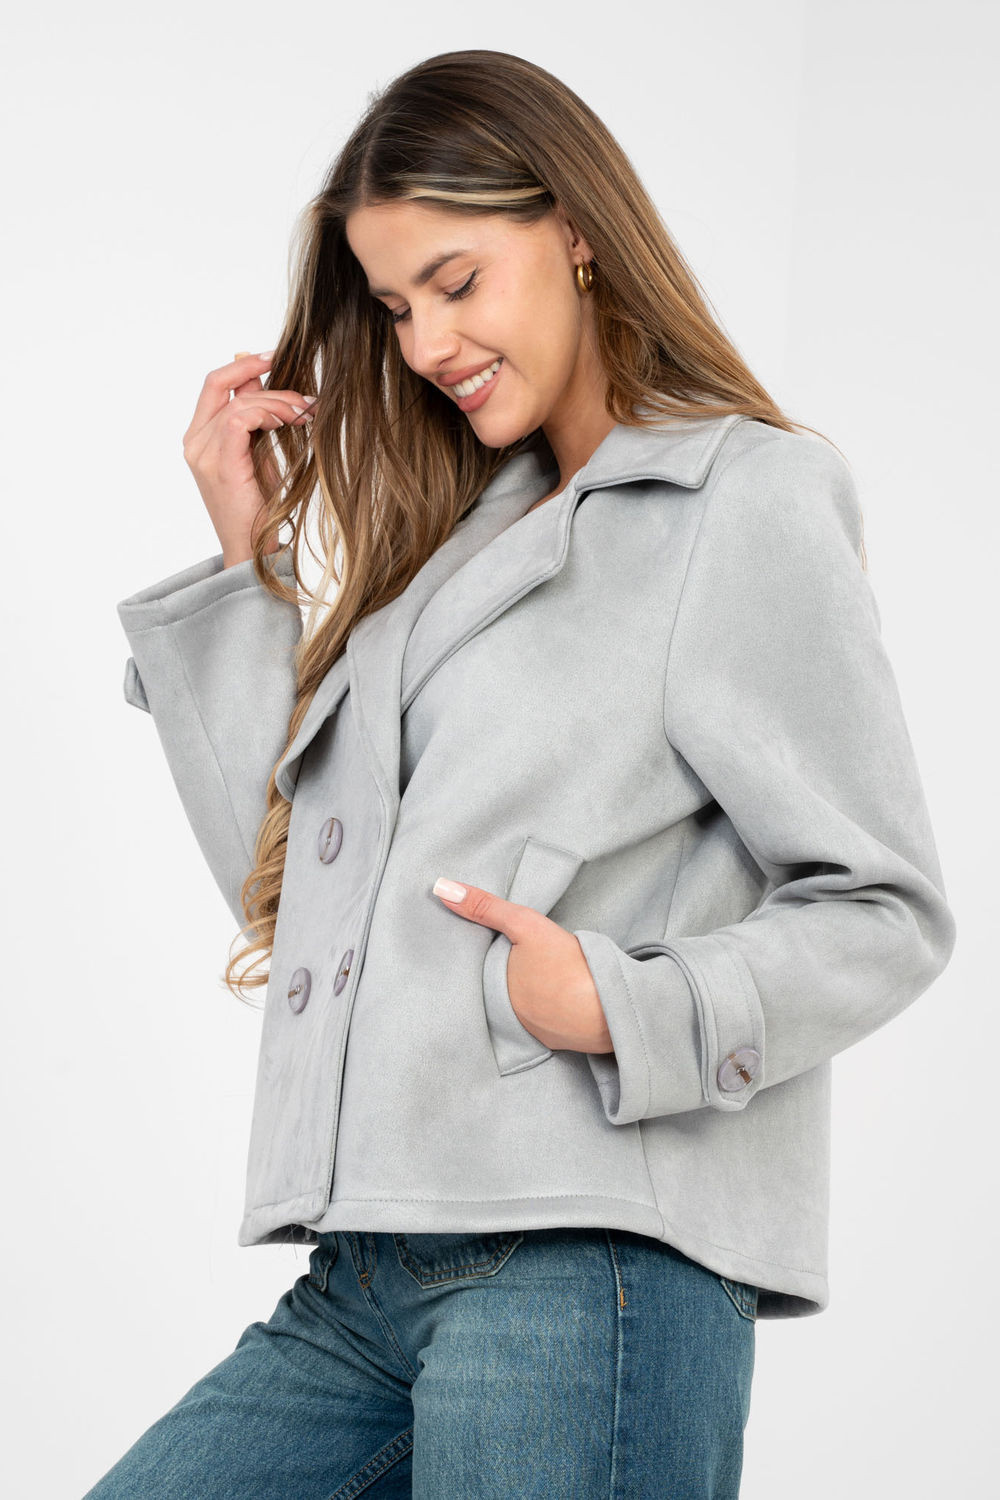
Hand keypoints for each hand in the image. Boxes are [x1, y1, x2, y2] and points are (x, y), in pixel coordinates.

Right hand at [181, 350, 316, 565]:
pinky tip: (291, 423)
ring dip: (279, 402)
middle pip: (221, 384)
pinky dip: (270, 414)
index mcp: (199, 436)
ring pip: (239, 403)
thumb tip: (259, 378)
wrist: (253, 549)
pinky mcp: (220, 464)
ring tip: (306, 414)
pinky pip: (241, 420)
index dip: (243, 365)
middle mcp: (194, 441)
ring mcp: (202, 453)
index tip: (275, 356)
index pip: (214, 383)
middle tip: (303, 393)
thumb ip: (255, 416)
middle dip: (263, 376)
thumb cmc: (258, 506)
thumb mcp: (258, 452)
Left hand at [432, 877, 614, 1053]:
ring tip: (539, 973)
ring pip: (522, 1007)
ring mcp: (533, 1032)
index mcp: (492, 994)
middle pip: (498, 990)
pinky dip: (548, 1008)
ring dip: (526, 994)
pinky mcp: (559, 1041)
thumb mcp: (525, 925)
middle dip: (503, 976)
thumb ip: (486, 907)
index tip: (487, 944)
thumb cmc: (566, 965)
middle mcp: (506, 1020)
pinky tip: (558, 994)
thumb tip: (442, 888)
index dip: (481, 956)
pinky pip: (545, 1021)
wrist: (611, 1008)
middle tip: (519, 956)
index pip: (477, 972)